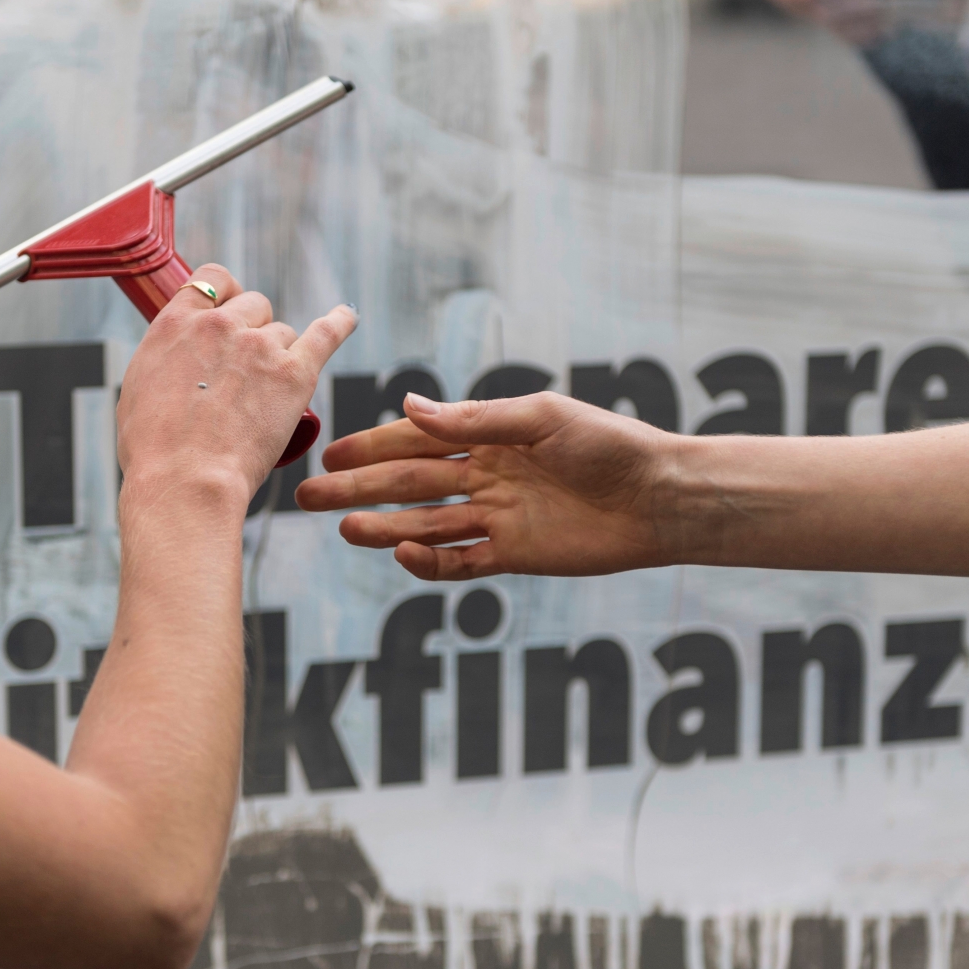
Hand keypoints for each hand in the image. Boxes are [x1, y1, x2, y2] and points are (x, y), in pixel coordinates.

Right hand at [116, 264, 355, 501]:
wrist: (183, 480)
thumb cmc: (154, 449)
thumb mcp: (140, 387)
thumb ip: (166, 358)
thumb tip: (181, 356)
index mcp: (177, 323)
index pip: (212, 280)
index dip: (225, 295)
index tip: (230, 312)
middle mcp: (220, 325)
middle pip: (254, 306)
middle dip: (253, 331)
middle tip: (245, 372)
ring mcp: (259, 346)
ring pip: (283, 333)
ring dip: (278, 356)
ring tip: (264, 397)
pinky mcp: (294, 373)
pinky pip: (326, 334)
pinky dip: (339, 323)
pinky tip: (347, 317)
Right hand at [295, 392, 681, 579]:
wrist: (661, 497)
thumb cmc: (610, 445)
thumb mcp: (541, 418)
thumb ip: (475, 419)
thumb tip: (408, 406)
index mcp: (491, 436)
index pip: (417, 440)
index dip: (371, 447)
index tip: (329, 455)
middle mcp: (487, 476)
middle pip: (408, 483)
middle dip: (359, 489)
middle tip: (307, 497)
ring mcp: (498, 517)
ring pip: (426, 523)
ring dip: (382, 524)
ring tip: (342, 528)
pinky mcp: (515, 555)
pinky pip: (461, 561)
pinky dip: (429, 561)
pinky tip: (400, 552)